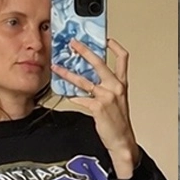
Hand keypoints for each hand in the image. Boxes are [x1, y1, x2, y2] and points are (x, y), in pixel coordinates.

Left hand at [53, 39, 135, 176]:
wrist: (122, 141)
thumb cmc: (119, 121)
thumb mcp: (117, 100)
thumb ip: (104, 86)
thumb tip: (86, 77)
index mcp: (122, 84)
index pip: (123, 58)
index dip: (114, 46)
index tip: (104, 38)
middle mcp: (116, 87)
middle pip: (99, 62)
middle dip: (84, 50)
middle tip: (73, 43)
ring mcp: (107, 96)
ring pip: (83, 80)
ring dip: (67, 72)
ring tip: (56, 67)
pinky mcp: (98, 106)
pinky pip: (79, 97)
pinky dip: (71, 95)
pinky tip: (65, 93)